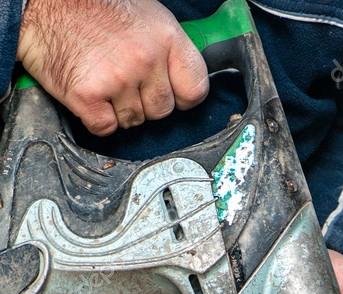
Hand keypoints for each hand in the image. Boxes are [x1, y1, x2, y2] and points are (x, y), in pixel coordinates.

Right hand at [18, 0, 208, 134]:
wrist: (42, 3)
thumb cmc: (93, 7)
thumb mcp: (145, 15)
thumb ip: (168, 49)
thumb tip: (184, 80)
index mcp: (165, 37)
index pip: (195, 89)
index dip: (183, 97)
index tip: (171, 94)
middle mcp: (144, 59)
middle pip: (162, 112)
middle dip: (145, 103)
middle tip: (124, 81)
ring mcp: (117, 79)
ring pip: (134, 122)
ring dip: (120, 110)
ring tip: (104, 81)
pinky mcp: (88, 96)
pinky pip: (106, 128)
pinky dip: (97, 118)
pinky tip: (90, 94)